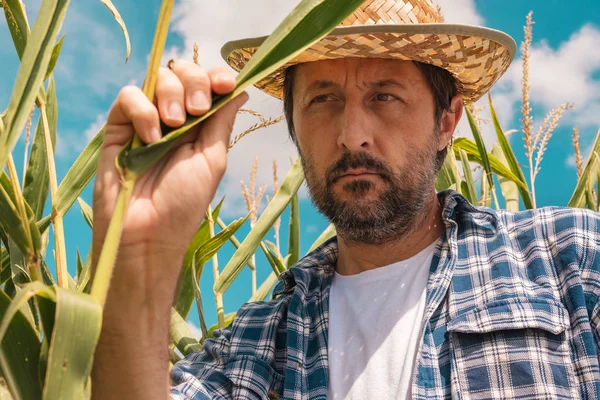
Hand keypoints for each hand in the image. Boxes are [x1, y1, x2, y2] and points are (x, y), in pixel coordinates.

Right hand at [92, 60, 247, 293]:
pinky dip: (142, 110)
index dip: (217, 76)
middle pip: (183, 72)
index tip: (226, 83)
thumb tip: (241, 91)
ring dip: (170, 93)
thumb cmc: (183, 204)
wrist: (147, 234)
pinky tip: (150, 137)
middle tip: (197, 109)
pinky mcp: (118, 127)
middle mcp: (173, 118)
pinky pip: (128, 96)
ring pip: (157, 78)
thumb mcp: (211, 160)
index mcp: (200, 126)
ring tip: (174, 124)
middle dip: (195, 81)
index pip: (207, 85)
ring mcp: (145, 120)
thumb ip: (221, 122)